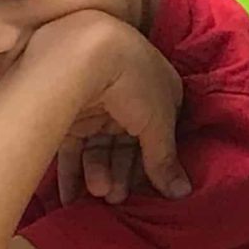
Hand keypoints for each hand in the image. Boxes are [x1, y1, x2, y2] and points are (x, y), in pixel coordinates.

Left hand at [24, 11, 191, 204]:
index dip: (151, 163)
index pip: (157, 134)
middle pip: (125, 143)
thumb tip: (182, 192)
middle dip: (121, 173)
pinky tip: (69, 197)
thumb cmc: (133, 81)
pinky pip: (71, 145)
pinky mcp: (66, 107)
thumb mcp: (157, 122)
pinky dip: (71, 172)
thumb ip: (165, 159)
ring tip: (97, 194)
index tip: (146, 189)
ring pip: (98, 146)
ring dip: (98, 174)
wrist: (84, 49)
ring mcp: (96, 100)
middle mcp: (127, 95)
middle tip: (115, 198)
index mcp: (157, 89)